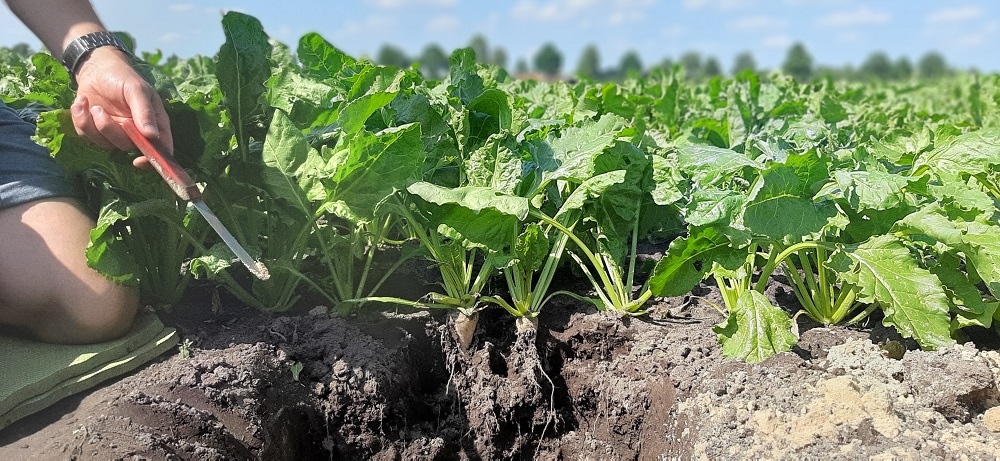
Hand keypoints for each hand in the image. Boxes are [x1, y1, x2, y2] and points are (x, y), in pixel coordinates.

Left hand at [70, 47, 172, 168]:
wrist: (96, 69)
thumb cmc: (122, 77)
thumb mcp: (136, 90)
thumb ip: (144, 112)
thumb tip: (152, 136)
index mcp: (154, 123)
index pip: (161, 149)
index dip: (153, 161)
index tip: (138, 160)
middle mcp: (136, 132)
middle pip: (127, 147)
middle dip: (110, 131)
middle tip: (99, 111)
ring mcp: (115, 133)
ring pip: (104, 143)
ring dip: (92, 124)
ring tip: (89, 104)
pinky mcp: (95, 131)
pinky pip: (87, 136)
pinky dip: (80, 119)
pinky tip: (82, 103)